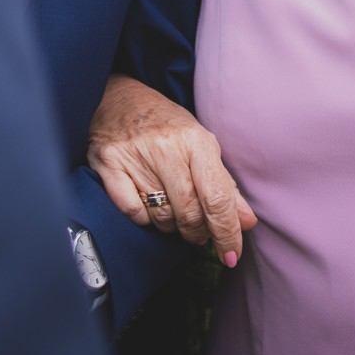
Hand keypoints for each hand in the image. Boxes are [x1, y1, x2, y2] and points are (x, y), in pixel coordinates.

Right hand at [86, 75, 256, 265]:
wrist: (118, 97)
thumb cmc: (166, 125)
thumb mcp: (201, 145)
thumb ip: (224, 185)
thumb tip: (246, 222)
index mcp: (195, 141)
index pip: (217, 198)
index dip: (227, 232)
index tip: (231, 256)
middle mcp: (166, 148)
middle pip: (189, 213)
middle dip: (198, 233)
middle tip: (199, 231)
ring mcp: (134, 157)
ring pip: (161, 218)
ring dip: (171, 226)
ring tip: (172, 210)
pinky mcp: (108, 165)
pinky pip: (133, 213)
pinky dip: (143, 219)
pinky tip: (147, 205)